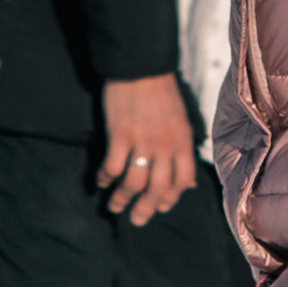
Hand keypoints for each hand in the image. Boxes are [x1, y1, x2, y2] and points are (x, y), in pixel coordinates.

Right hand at [99, 74, 195, 224]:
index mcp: (183, 142)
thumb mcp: (180, 121)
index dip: (172, 198)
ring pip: (134, 182)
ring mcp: (143, 141)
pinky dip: (106, 177)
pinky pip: (112, 165)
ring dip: (122, 198)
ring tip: (114, 207)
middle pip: (158, 188)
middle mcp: (166, 146)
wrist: (141, 67)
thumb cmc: (161, 93)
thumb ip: (181, 148)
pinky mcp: (120, 135)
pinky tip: (100, 182)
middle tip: (136, 219)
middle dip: (146, 208)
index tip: (161, 207)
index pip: (182, 181)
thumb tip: (186, 181)